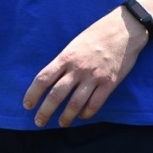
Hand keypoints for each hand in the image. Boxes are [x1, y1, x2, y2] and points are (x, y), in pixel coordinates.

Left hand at [23, 5, 147, 127]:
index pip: (43, 78)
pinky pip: (95, 104)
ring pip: (75, 104)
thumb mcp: (75, 43)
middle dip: (45, 111)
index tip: (27, 105)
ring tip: (62, 123)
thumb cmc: (98, 34)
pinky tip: (82, 116)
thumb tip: (52, 79)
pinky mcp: (109, 83)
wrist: (125, 29)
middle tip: (39, 121)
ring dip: (66, 117)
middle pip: (56, 95)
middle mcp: (78, 68)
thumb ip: (65, 61)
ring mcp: (94, 77)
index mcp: (66, 57)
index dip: (33, 94)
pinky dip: (86, 113)